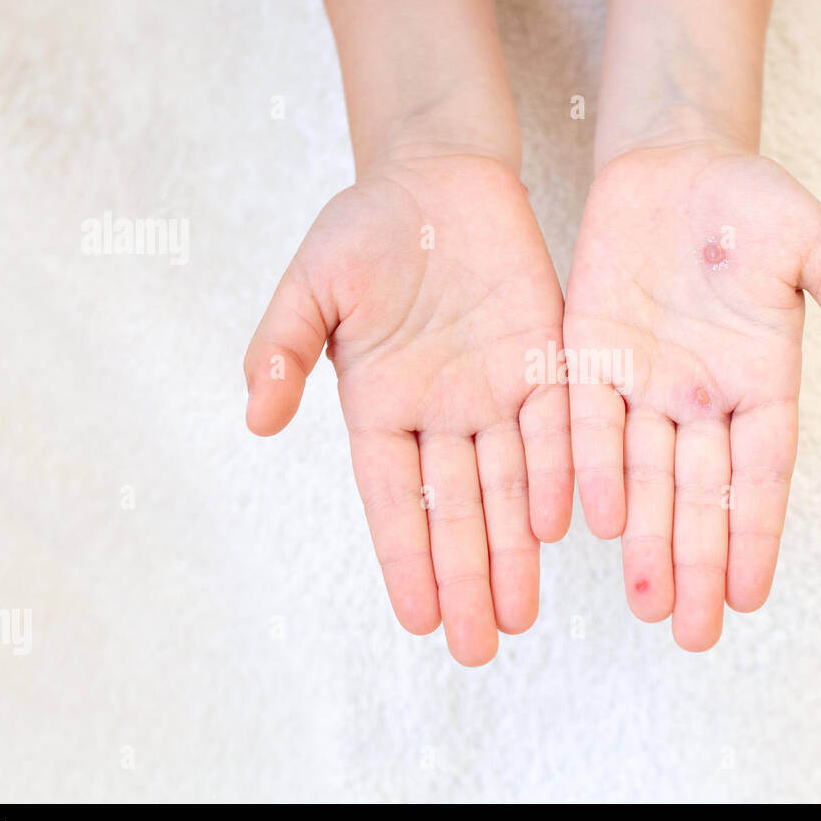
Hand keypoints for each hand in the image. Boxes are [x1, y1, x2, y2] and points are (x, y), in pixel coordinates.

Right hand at [245, 153, 572, 665]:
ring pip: (512, 484)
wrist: (438, 174)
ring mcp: (498, 390)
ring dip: (517, 549)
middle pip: (458, 509)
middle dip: (467, 577)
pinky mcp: (546, 358)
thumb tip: (256, 420)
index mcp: (381, 406)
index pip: (395, 499)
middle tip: (480, 646)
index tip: (420, 619)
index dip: (408, 558)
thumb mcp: (311, 284)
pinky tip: (563, 526)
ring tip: (521, 614)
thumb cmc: (366, 228)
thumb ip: (282, 348)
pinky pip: (557, 423)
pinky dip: (560, 471)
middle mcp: (443, 412)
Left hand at [564, 141, 820, 650]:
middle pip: (699, 494)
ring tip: (645, 603)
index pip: (760, 475)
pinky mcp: (589, 354)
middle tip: (689, 632)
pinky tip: (588, 520)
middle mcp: (702, 397)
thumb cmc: (751, 200)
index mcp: (761, 383)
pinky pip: (586, 420)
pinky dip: (588, 468)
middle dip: (695, 561)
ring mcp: (643, 381)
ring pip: (642, 474)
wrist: (673, 161)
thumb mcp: (813, 244)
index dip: (754, 533)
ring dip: (642, 539)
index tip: (750, 596)